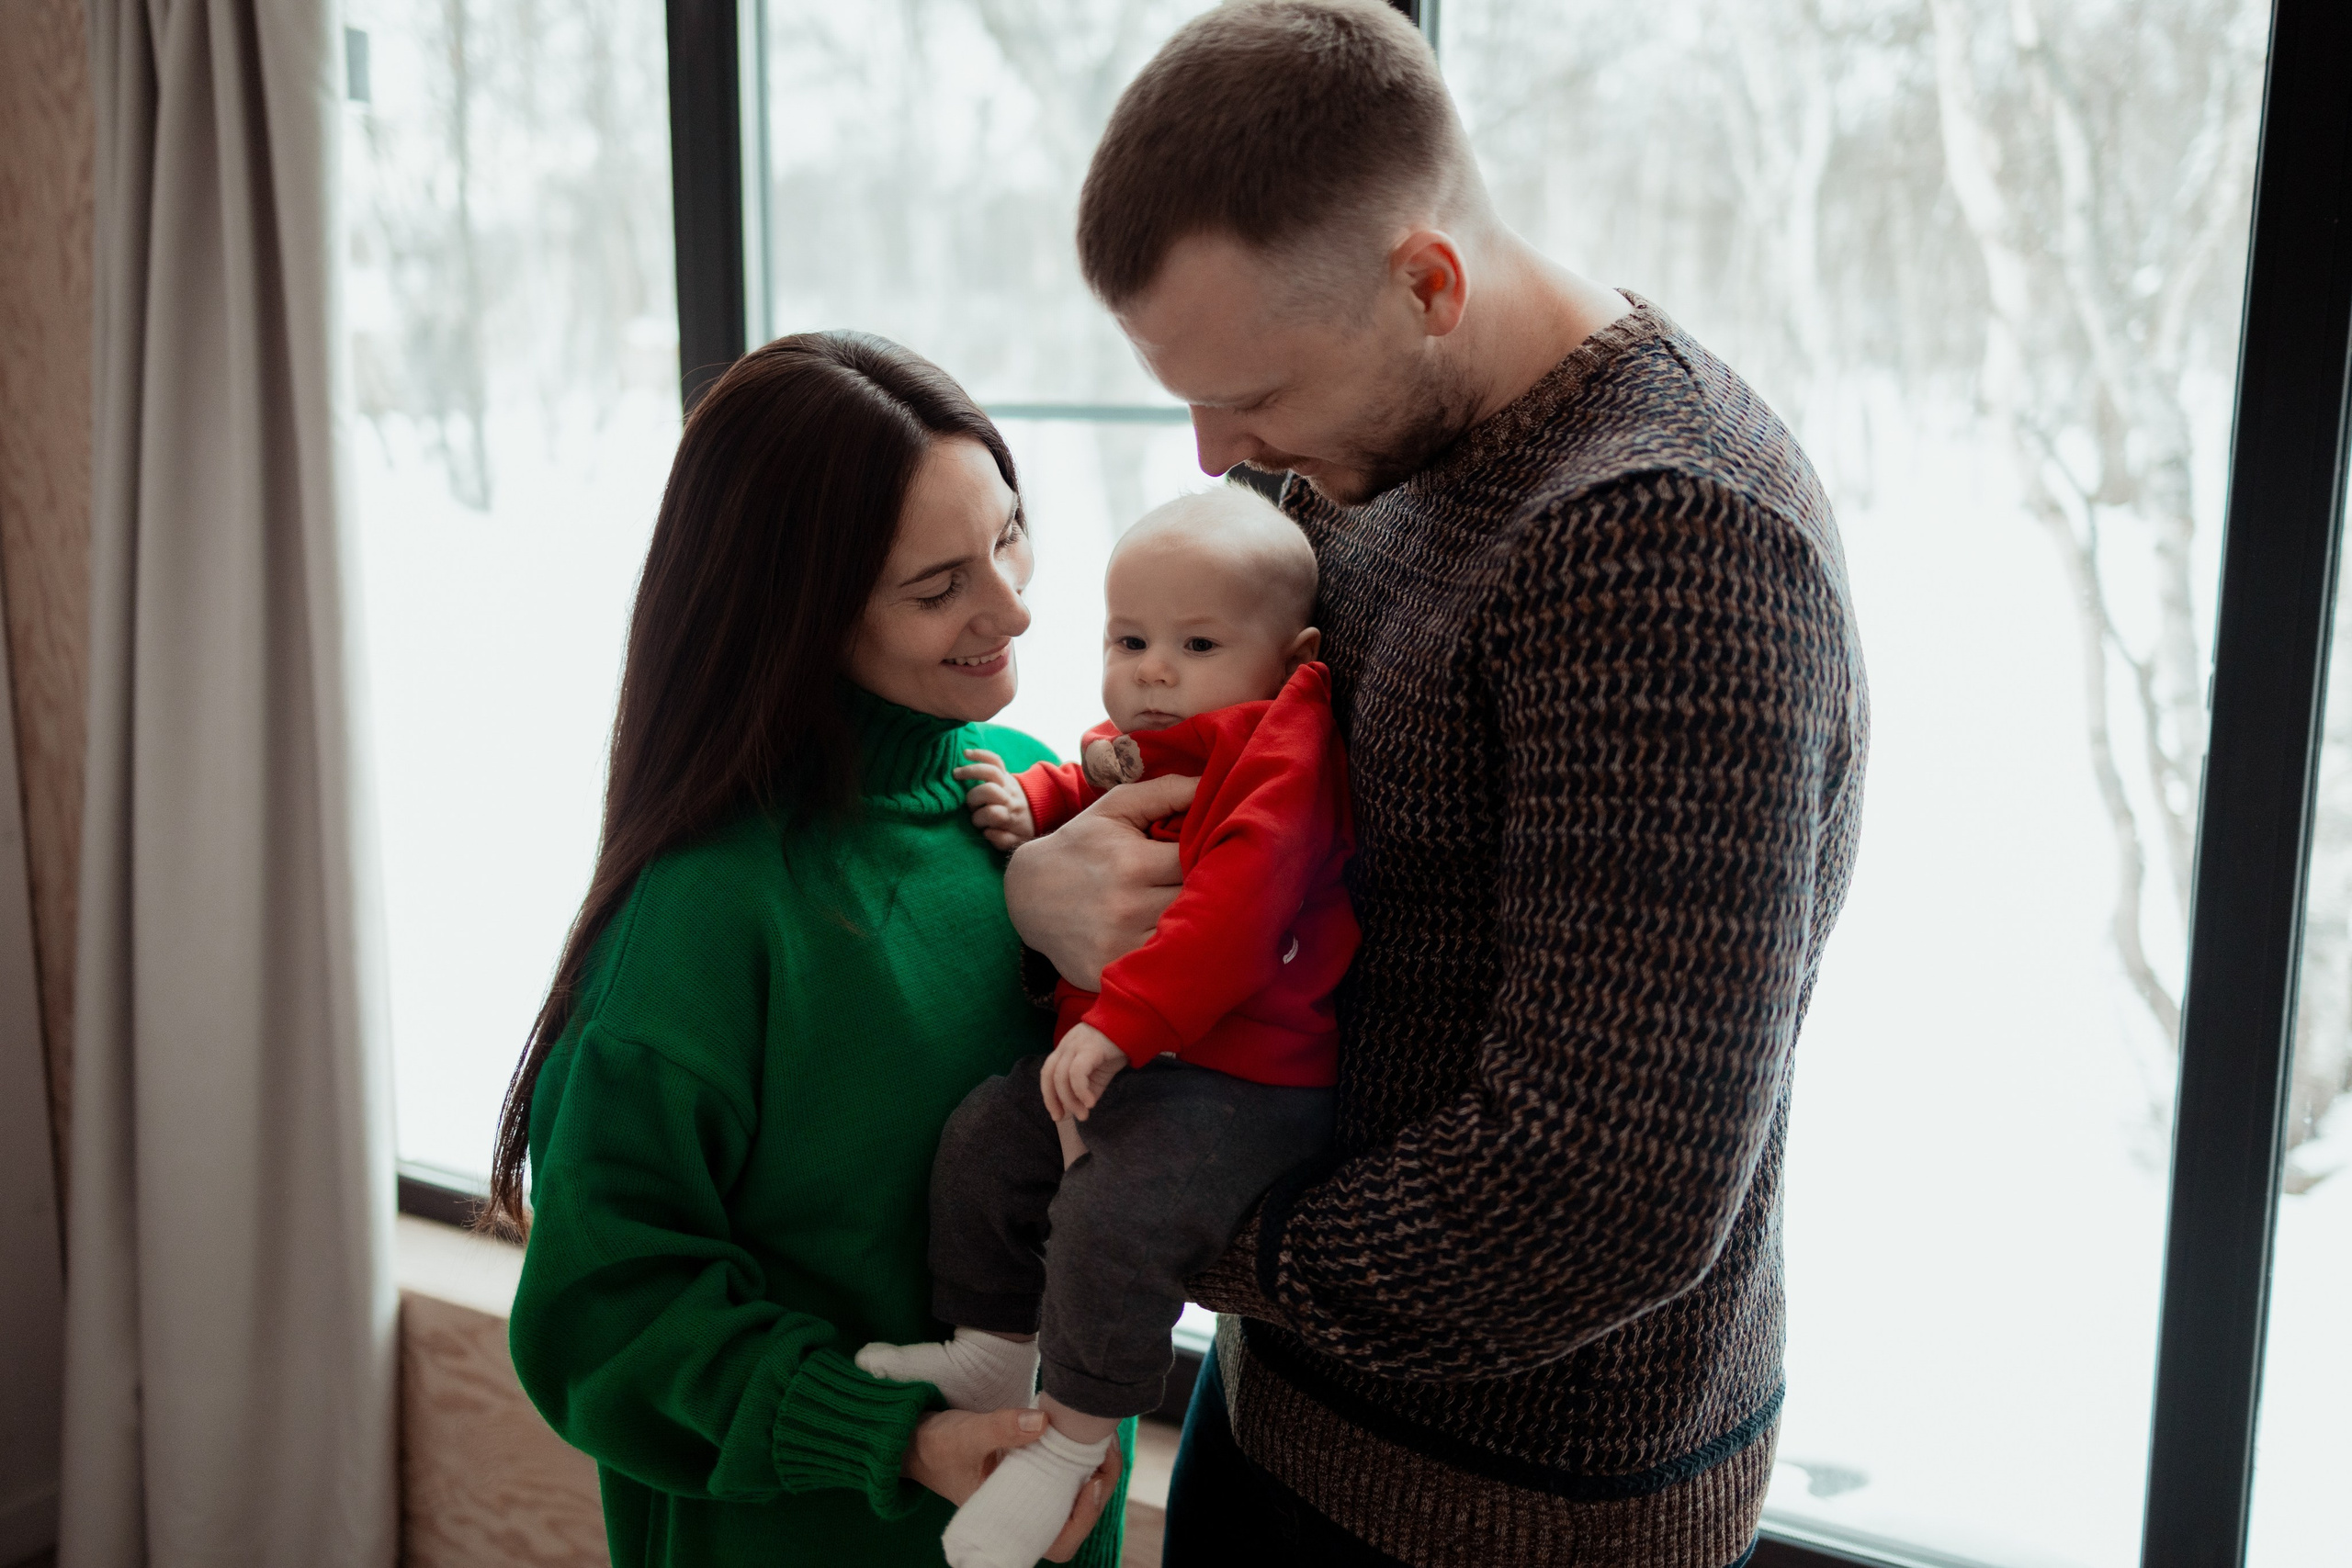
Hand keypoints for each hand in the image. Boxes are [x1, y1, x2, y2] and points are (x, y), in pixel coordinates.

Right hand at [903, 1407, 1119, 1560]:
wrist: (916, 1440)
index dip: (1082, 1519)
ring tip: (1103, 1441)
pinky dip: (1080, 1462)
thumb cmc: (937, 1446)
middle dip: (1100, 1488)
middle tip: (1107, 1451)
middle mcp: (1021, 1518)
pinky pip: (1065, 1479)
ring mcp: (1028, 1500)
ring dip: (1095, 1472)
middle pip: (1075, 1521)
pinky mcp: (1031, 1479)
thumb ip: (1002, 1428)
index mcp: (1005, 1526)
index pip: (1057, 1543)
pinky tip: (1087, 1438)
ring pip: (1075, 1499)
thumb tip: (1043, 1422)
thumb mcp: (967, 1434)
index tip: (1093, 1484)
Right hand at [954, 748, 1035, 849]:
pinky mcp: (1006, 773)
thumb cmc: (1020, 829)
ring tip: (956, 774)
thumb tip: (987, 832)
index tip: (978, 825)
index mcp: (1010, 814)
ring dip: (971, 771)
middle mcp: (1008, 796)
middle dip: (974, 797)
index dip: (981, 818)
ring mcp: (1007, 782)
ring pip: (991, 771)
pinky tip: (965, 754)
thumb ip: (1002, 841)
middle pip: (989, 790)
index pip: (992, 813)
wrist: (1037, 812)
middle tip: (970, 805)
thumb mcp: (1016, 841)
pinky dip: (981, 754)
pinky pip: (995, 759)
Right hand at [1004, 774, 1196, 988]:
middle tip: (1216, 886)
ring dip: (1194, 926)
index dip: (1214, 858)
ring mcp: (1116, 945)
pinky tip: (1172, 943)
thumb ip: (1167, 791)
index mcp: (1132, 863)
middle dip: (1210, 893)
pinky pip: (1157, 968)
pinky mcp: (1106, 973)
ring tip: (1197, 914)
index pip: (1200, 862)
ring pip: (1183, 939)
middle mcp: (1125, 907)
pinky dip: (1169, 957)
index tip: (1217, 855)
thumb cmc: (1082, 844)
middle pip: (1198, 904)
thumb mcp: (1117, 807)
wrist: (1027, 894)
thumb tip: (1214, 782)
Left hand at [1041, 1023, 1127, 1121]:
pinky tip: (1090, 1102)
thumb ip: (1087, 1089)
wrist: (1134, 1027)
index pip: (1047, 1073)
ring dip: (1070, 1099)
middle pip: (1049, 1074)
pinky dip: (1080, 1090)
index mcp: (1065, 1049)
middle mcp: (1066, 1045)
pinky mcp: (1089, 1047)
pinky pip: (1077, 1072)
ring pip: (1062, 1076)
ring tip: (1083, 1114)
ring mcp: (1076, 1045)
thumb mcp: (1098, 1073)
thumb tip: (1080, 1109)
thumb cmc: (1115, 1048)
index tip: (1057, 1114)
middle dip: (1053, 1099)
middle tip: (1062, 1117)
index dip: (1049, 1096)